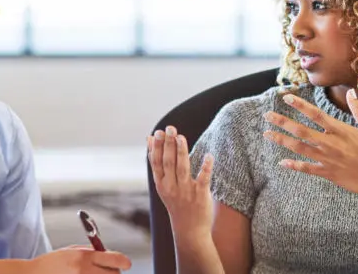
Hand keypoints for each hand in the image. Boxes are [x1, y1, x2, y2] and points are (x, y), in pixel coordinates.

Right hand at [30, 246, 130, 273]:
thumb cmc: (53, 263)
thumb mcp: (71, 252)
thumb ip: (92, 253)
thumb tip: (113, 258)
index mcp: (84, 257)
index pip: (114, 259)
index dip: (123, 261)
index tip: (126, 264)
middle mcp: (84, 271)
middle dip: (114, 273)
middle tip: (109, 272)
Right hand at [147, 126, 214, 241]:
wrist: (189, 229)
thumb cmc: (176, 202)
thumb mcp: (163, 184)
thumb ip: (157, 161)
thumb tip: (148, 138)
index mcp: (161, 184)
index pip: (156, 163)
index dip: (156, 147)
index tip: (157, 132)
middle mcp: (171, 187)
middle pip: (168, 162)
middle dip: (168, 145)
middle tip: (169, 128)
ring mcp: (186, 191)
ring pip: (182, 168)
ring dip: (181, 151)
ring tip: (181, 137)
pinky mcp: (200, 195)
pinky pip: (203, 179)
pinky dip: (206, 167)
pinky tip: (209, 156)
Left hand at [262, 89, 357, 200]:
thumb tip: (351, 91)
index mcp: (341, 131)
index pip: (316, 114)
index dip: (300, 105)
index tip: (286, 98)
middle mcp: (331, 144)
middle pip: (301, 130)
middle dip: (282, 122)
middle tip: (267, 115)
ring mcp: (328, 159)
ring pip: (299, 148)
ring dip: (282, 140)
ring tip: (267, 134)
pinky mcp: (328, 173)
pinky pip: (307, 168)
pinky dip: (293, 165)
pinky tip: (282, 162)